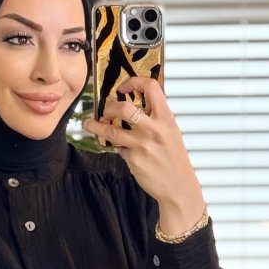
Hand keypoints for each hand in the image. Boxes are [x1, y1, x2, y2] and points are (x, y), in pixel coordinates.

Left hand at [82, 77, 204, 229]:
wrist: (179, 187)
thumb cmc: (174, 158)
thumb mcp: (171, 132)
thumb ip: (155, 118)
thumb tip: (132, 107)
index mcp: (166, 118)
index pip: (151, 87)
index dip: (134, 82)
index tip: (123, 87)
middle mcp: (154, 129)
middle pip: (124, 108)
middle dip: (109, 107)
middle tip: (105, 110)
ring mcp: (142, 145)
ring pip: (111, 130)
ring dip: (95, 126)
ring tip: (89, 124)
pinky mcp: (133, 160)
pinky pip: (117, 148)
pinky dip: (114, 146)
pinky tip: (116, 146)